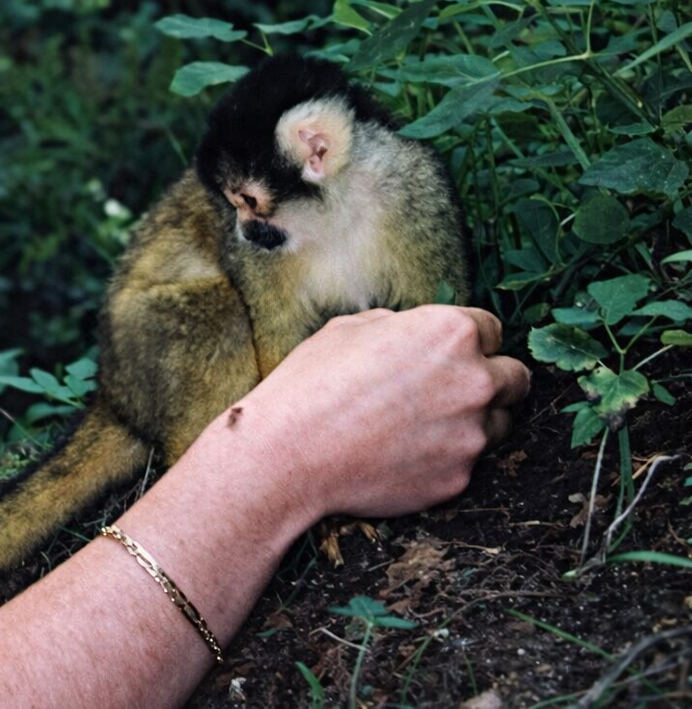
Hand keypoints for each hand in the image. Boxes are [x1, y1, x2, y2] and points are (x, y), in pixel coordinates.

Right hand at [241, 305, 529, 523]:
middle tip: (450, 390)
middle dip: (490, 380)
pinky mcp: (460, 478)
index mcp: (450, 333)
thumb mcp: (349, 329)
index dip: (466, 341)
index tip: (446, 354)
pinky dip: (443, 458)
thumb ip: (399, 327)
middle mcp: (475, 381)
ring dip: (472, 422)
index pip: (492, 330)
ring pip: (498, 424)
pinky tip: (400, 455)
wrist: (290, 454)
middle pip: (515, 378)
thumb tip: (412, 334)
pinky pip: (465, 463)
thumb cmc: (312, 383)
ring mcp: (472, 434)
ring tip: (419, 426)